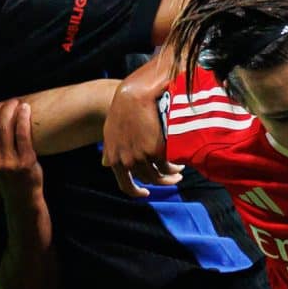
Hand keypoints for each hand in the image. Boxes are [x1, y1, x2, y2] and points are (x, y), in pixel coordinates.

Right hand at [0, 100, 42, 200]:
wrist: (23, 198)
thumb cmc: (6, 178)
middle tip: (5, 102)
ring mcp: (9, 163)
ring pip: (6, 127)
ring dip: (10, 109)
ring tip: (16, 103)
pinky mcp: (26, 162)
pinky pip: (22, 134)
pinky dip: (23, 118)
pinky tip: (25, 109)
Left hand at [103, 60, 180, 197]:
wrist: (132, 95)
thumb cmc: (122, 110)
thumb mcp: (110, 133)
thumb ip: (110, 150)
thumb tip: (106, 163)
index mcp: (114, 159)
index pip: (125, 185)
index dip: (136, 192)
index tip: (146, 193)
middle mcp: (126, 161)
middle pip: (148, 179)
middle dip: (162, 181)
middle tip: (172, 179)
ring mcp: (141, 157)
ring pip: (159, 176)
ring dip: (171, 176)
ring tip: (179, 172)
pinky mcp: (155, 151)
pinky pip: (168, 166)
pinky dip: (175, 166)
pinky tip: (181, 163)